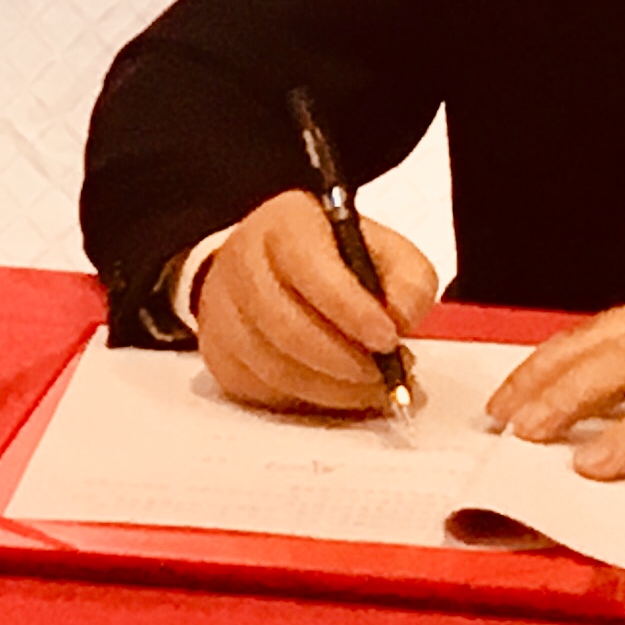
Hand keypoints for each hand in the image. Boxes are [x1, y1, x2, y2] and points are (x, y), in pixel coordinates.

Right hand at [193, 188, 442, 415]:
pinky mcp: (217, 352)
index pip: (311, 269)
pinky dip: (305, 400)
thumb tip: (399, 321)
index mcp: (286, 225)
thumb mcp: (382, 250)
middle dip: (345, 363)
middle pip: (287, 328)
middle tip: (384, 376)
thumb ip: (407, 281)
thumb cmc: (333, 260)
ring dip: (331, 389)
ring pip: (274, 367)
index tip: (389, 340)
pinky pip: (261, 390)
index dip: (351, 310)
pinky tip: (333, 389)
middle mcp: (242, 261)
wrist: (267, 267)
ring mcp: (221, 309)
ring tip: (368, 387)